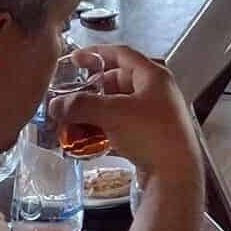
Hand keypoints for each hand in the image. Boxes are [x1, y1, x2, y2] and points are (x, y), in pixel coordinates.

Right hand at [47, 44, 201, 187]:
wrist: (175, 176)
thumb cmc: (151, 135)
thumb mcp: (112, 114)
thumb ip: (81, 105)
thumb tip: (55, 105)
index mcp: (153, 76)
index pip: (122, 54)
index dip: (96, 54)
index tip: (75, 59)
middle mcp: (157, 92)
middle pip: (120, 80)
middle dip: (94, 88)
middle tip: (73, 95)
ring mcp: (156, 116)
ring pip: (120, 106)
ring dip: (97, 111)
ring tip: (76, 119)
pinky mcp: (152, 137)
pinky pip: (123, 126)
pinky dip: (105, 129)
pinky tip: (89, 139)